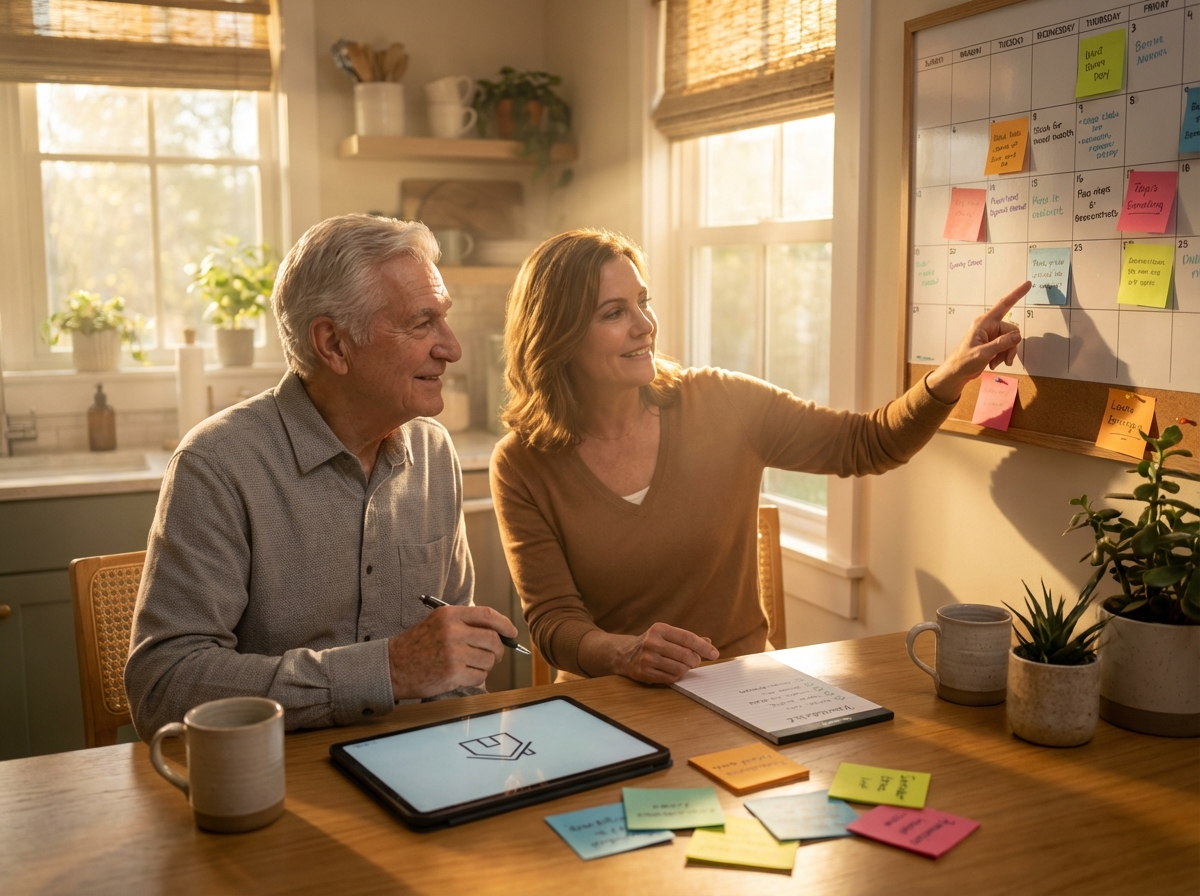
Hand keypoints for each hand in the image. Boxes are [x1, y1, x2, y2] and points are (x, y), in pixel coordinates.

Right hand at [388, 605, 516, 699]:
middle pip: (493, 640)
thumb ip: (465, 623)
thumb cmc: (417, 646)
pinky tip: (462, 676)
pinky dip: (476, 678)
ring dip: (484, 666)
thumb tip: (498, 632)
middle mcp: (452, 631)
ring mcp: (453, 653)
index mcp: (449, 615)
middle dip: (498, 651)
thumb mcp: (438, 623)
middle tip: (493, 656)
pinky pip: (480, 676)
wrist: (393, 667)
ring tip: (469, 666)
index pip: (488, 615)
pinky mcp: (452, 673)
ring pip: (488, 660)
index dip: (505, 624)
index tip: (512, 633)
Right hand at [579, 623, 719, 683]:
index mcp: (660, 629)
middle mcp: (652, 642)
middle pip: (686, 655)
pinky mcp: (644, 672)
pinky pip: (671, 678)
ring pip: (680, 668)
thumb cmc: (652, 643)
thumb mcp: (667, 635)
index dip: (703, 647)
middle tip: (694, 661)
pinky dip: (676, 676)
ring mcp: (647, 658)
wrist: (624, 654)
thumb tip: (709, 643)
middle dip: (695, 660)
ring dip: (686, 669)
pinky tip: (672, 671)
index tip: (714, 654)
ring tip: (682, 665)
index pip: (687, 638)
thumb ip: (687, 639)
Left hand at [926, 280, 1029, 402]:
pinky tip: (994, 363)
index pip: (1004, 305)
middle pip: (1012, 331)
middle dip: (1010, 346)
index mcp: (984, 323)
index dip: (1016, 294)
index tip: (1027, 284)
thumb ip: (1001, 344)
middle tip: (1004, 360)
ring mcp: (991, 335)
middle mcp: (989, 326)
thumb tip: (1017, 335)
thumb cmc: (964, 361)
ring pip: (1011, 340)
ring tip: (996, 363)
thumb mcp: (983, 353)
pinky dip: (1004, 356)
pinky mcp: (993, 344)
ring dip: (1006, 353)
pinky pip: (1007, 346)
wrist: (957, 373)